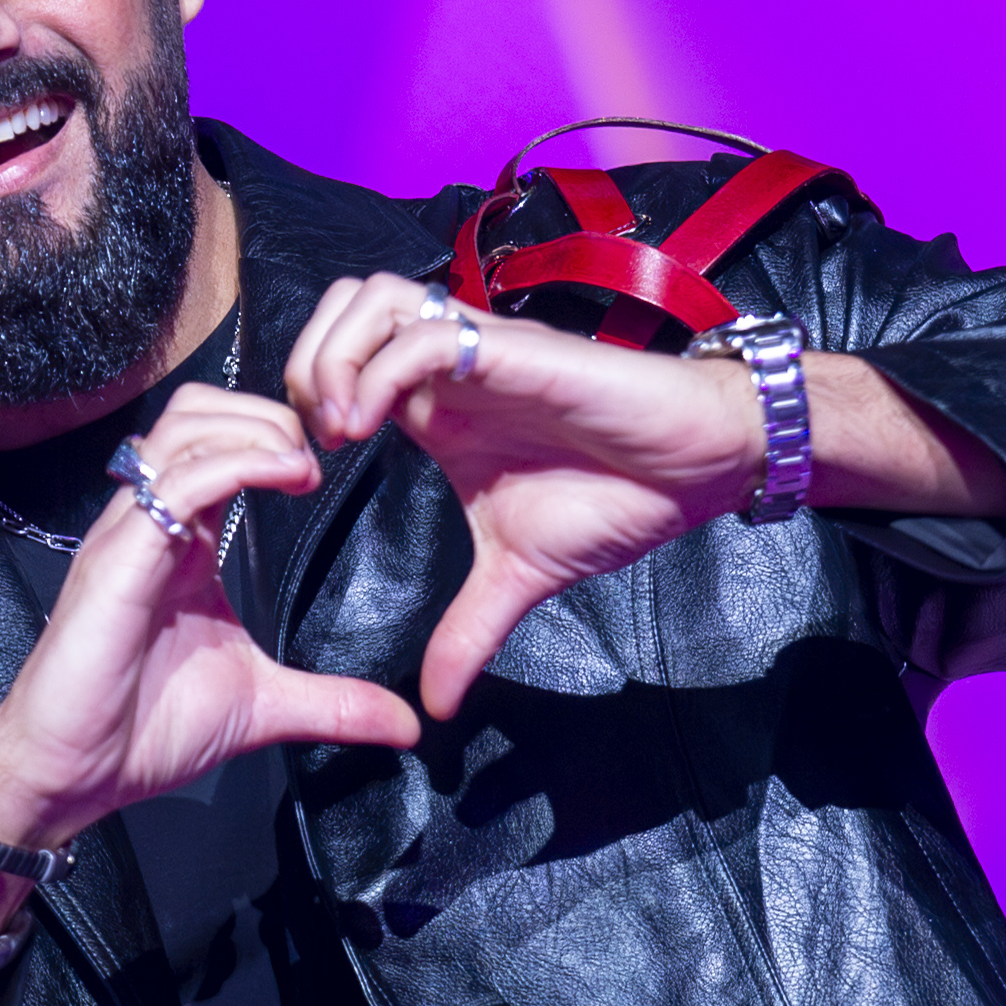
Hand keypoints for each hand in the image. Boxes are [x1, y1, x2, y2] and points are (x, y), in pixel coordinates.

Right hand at [0, 386, 421, 858]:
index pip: (217, 441)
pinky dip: (236, 464)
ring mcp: (130, 536)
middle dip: (269, 414)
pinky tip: (282, 479)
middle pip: (197, 411)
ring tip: (303, 467)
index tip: (329, 470)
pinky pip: (177, 483)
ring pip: (184, 428)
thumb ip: (333, 703)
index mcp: (181, 544)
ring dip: (256, 430)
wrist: (72, 775)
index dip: (276, 434)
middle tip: (323, 457)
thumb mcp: (262, 708)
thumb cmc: (140, 731)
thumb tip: (404, 723)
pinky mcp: (118, 560)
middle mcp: (151, 525)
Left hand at [289, 274, 763, 718]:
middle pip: (343, 309)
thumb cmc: (619, 499)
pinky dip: (380, 371)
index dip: (303, 397)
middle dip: (303, 362)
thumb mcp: (519, 576)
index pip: (342, 356)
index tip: (303, 470)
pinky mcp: (517, 351)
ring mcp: (481, 351)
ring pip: (373, 300)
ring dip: (335, 357)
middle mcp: (450, 368)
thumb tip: (437, 706)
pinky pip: (430, 333)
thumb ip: (467, 633)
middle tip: (307, 440)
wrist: (701, 469)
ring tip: (336, 429)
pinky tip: (371, 426)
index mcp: (437, 408)